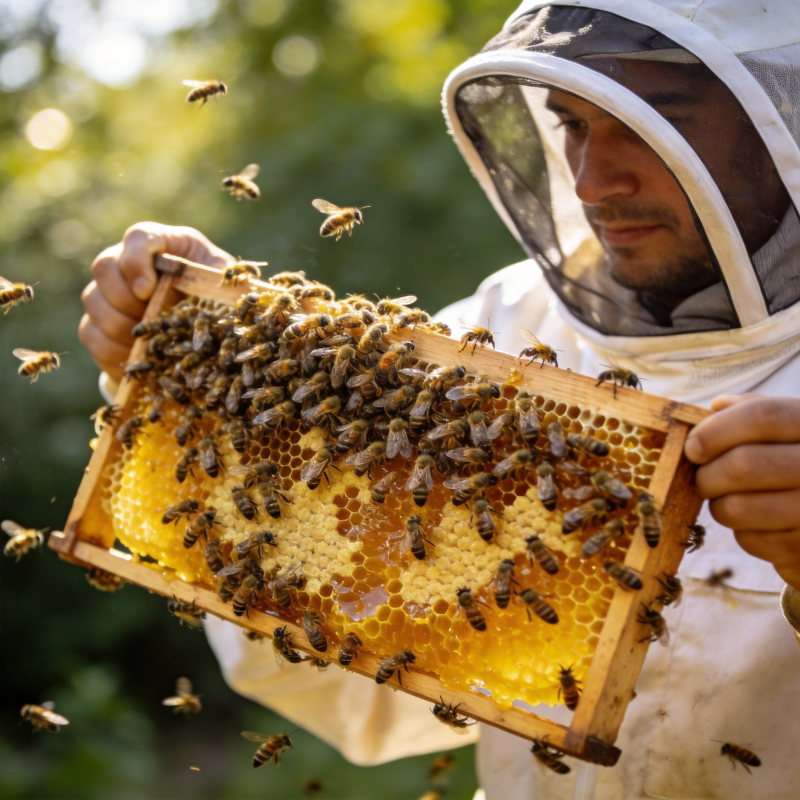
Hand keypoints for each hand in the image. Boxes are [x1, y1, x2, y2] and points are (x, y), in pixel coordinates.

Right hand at [79, 222, 232, 381]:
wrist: (195, 330)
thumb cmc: (216, 297)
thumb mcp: (228, 286)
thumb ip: (231, 284)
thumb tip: (246, 297)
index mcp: (164, 244)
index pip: (138, 237)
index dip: (135, 261)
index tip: (147, 290)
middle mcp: (128, 261)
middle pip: (104, 266)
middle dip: (124, 298)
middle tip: (148, 320)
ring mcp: (108, 292)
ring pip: (93, 301)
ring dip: (118, 325)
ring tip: (147, 341)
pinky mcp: (98, 323)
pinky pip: (90, 333)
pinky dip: (111, 347)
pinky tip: (136, 357)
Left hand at [685, 394, 799, 591]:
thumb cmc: (796, 464)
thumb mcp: (787, 430)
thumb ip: (754, 411)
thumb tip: (719, 407)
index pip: (762, 416)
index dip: (716, 430)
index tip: (693, 447)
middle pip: (743, 464)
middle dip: (707, 474)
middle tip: (703, 478)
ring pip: (737, 507)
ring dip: (718, 504)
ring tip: (727, 499)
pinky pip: (748, 539)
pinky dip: (740, 530)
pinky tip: (755, 521)